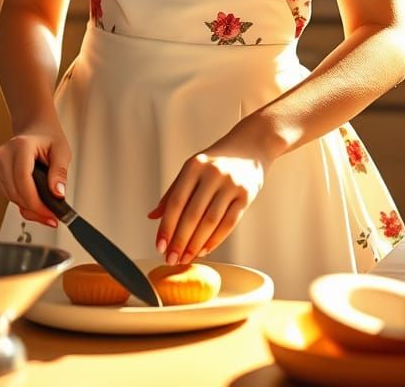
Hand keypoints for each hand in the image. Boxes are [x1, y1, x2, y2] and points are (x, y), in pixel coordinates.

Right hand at [0, 119, 71, 227]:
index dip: (35, 201)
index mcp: (21, 145)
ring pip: (11, 197)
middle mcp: (3, 154)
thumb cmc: (48, 138)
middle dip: (35, 209)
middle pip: (15, 192)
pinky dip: (22, 202)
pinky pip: (8, 194)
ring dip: (28, 208)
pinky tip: (34, 202)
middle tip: (52, 217)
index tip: (49, 213)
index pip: (22, 179)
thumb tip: (57, 194)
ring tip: (46, 210)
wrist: (35, 128)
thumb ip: (60, 172)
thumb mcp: (62, 151)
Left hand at [148, 135, 271, 265]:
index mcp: (195, 165)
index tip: (160, 246)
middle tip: (171, 259)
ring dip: (196, 244)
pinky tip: (204, 250)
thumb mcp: (193, 168)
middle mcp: (213, 173)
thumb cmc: (217, 160)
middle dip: (180, 241)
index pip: (176, 202)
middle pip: (192, 214)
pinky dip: (215, 240)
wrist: (250, 146)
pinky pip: (229, 223)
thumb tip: (153, 216)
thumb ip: (174, 191)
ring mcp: (231, 184)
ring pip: (210, 221)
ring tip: (186, 258)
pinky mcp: (246, 195)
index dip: (167, 226)